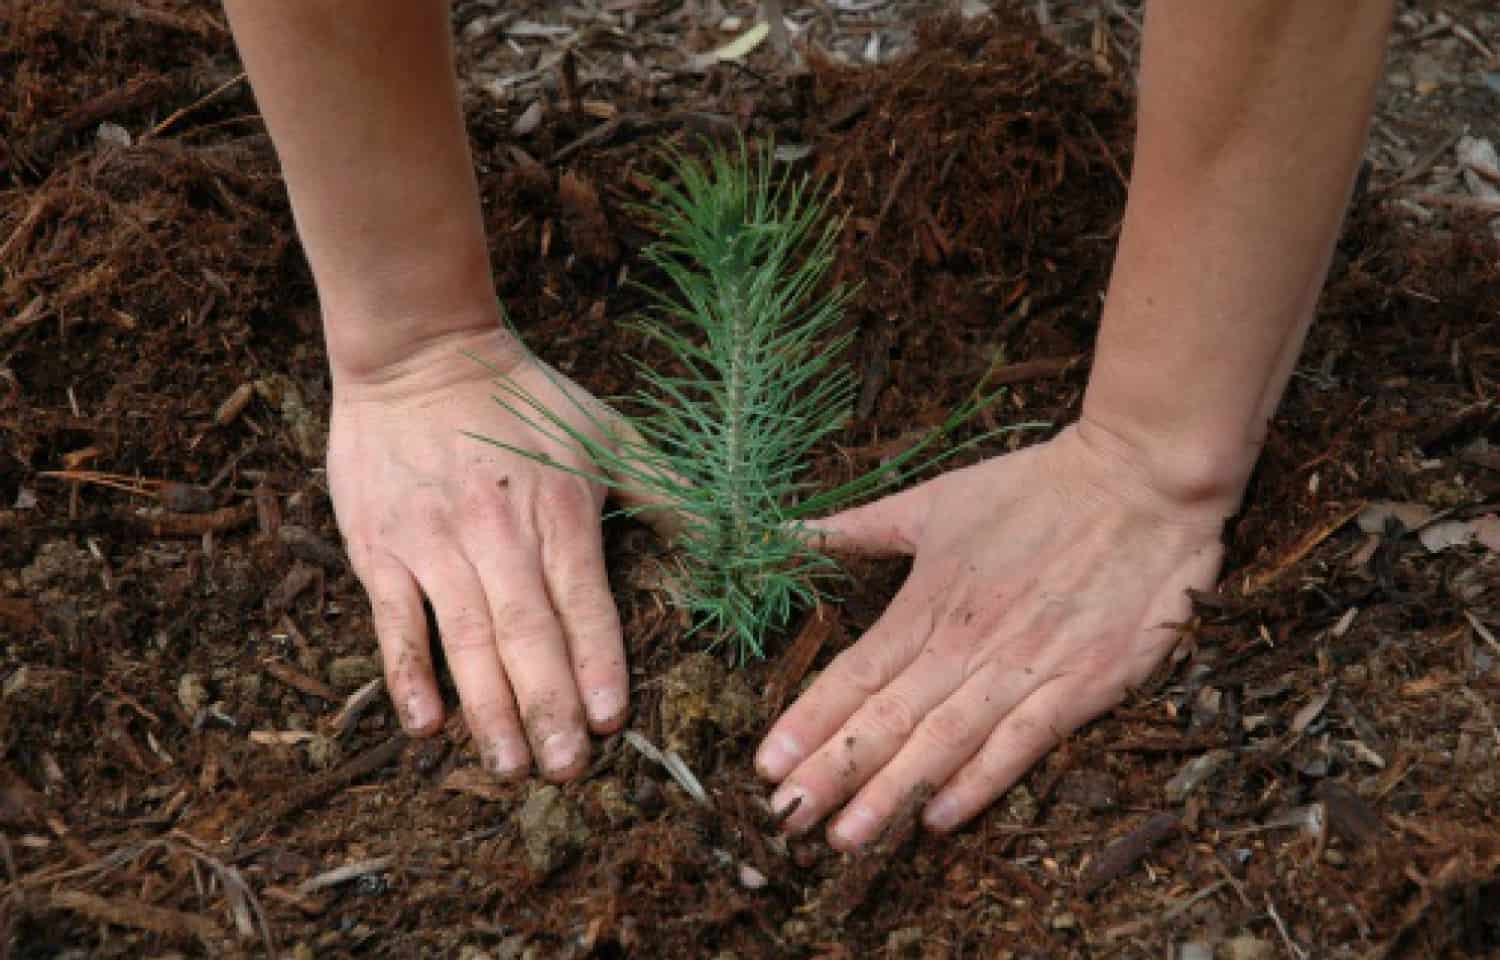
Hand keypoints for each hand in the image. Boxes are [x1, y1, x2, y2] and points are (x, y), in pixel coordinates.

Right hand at [327, 327, 626, 781]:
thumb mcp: (606, 431)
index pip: (583, 599)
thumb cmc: (524, 397)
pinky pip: (394, 620)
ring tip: (510, 766)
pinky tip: (427, 724)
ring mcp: (434, 542)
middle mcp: (497, 530)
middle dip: (549, 706)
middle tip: (567, 771)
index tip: (611, 721)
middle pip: (526, 632)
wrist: (417, 351)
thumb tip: (739, 535)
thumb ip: (666, 489)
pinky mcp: (381, 547)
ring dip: (489, 707)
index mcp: (558, 508)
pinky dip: (409, 673)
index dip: (597, 661)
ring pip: (465, 638)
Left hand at [754, 421, 1229, 848]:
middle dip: (833, 773)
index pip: (855, 674)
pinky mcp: (1081, 686)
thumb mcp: (935, 500)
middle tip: (786, 819)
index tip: (765, 766)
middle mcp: (966, 644)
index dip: (808, 722)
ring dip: (890, 793)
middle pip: (887, 719)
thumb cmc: (1034, 489)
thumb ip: (861, 527)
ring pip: (943, 742)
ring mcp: (1024, 669)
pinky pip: (1021, 745)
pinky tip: (938, 820)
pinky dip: (978, 784)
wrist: (1141, 482)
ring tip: (845, 837)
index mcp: (927, 602)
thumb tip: (790, 533)